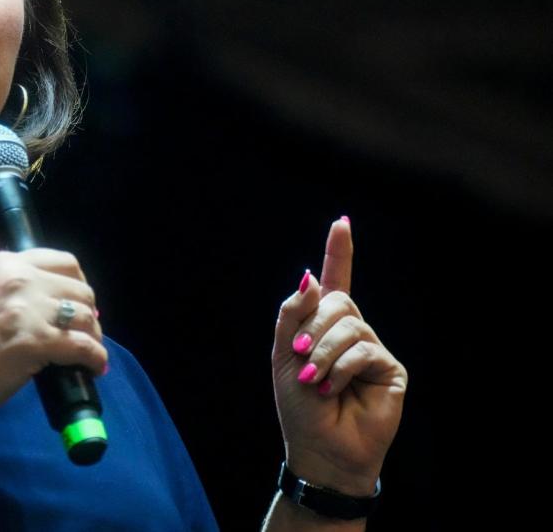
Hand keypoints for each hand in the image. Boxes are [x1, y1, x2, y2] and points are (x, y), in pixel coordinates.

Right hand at [0, 248, 107, 424]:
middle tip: (84, 334)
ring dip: (94, 337)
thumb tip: (54, 307)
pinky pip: (85, 346)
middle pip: (81, 289)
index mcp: (6, 263)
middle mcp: (20, 278)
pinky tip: (94, 369)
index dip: (78, 285)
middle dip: (88, 313)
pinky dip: (96, 359)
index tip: (77, 304)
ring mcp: (29, 308)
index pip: (64, 261)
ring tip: (89, 354)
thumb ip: (14, 292)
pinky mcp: (37, 340)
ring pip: (86, 317)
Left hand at [272, 218, 408, 495]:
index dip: (339, 252)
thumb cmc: (299, 408)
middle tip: (302, 358)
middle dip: (313, 328)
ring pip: (349, 324)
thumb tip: (310, 276)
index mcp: (323, 326)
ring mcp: (372, 348)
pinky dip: (342, 366)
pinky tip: (335, 387)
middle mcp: (351, 332)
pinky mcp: (390, 368)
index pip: (335, 281)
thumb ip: (293, 314)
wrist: (319, 449)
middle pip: (336, 301)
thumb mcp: (283, 356)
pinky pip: (364, 348)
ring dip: (323, 352)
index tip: (342, 223)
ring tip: (315, 380)